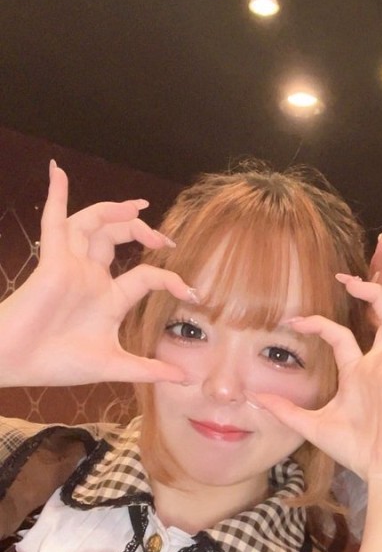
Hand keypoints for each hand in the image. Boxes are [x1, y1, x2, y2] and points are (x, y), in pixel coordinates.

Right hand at [0, 162, 194, 386]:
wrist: (19, 364)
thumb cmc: (59, 363)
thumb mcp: (114, 365)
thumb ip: (149, 370)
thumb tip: (185, 379)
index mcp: (108, 299)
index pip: (146, 277)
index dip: (171, 279)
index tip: (193, 292)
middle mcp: (91, 277)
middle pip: (117, 238)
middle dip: (142, 230)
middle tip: (165, 237)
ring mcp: (71, 266)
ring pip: (92, 224)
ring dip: (113, 210)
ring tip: (136, 206)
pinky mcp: (52, 261)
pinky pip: (53, 221)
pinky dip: (56, 194)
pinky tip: (58, 171)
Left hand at [248, 263, 381, 481]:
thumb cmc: (356, 451)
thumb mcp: (311, 426)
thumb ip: (285, 410)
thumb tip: (254, 398)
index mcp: (360, 373)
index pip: (340, 336)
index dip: (317, 323)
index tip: (290, 320)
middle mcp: (381, 365)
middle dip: (372, 291)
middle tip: (351, 273)